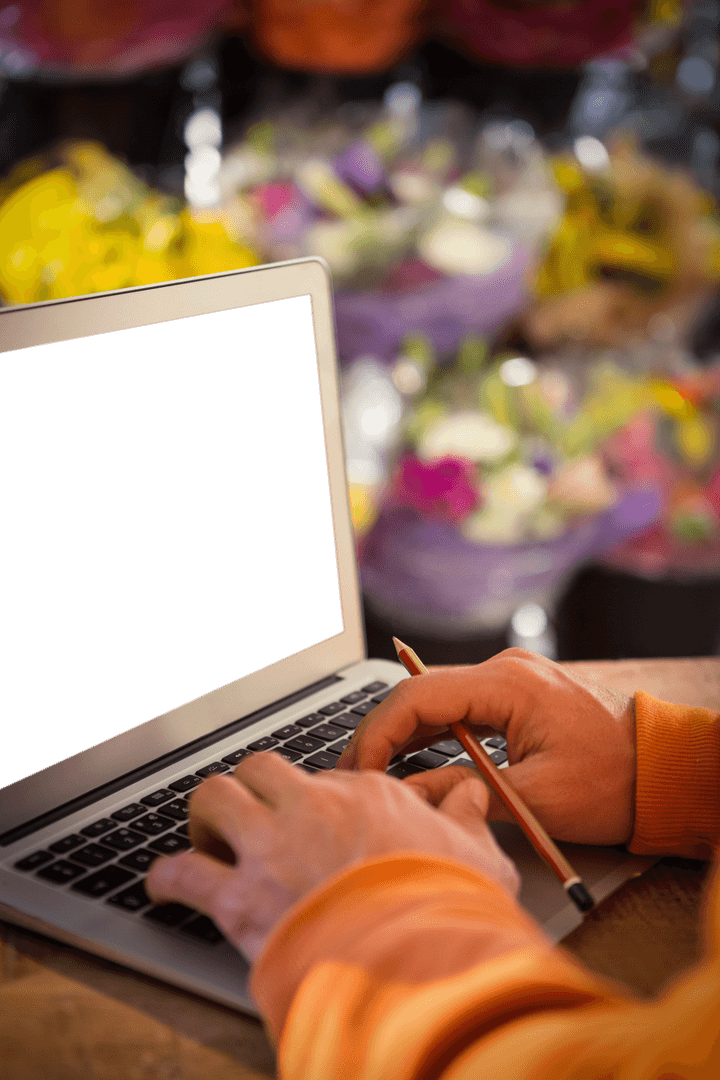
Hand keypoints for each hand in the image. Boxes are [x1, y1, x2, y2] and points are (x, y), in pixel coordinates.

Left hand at [145, 751, 519, 963]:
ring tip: (208, 840)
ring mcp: (271, 848)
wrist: (418, 965)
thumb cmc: (450, 910)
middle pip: (259, 769)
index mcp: (365, 796)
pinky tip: (165, 887)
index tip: (312, 822)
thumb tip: (470, 792)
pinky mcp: (240, 899)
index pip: (326, 779)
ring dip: (206, 818)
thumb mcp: (479, 857)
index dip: (314, 801)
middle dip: (249, 790)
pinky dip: (168, 878)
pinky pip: (182, 873)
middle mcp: (312, 807)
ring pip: (215, 797)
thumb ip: (469, 819)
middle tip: (250, 819)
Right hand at [335, 649, 636, 846]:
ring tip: (367, 775)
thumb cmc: (613, 781)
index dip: (377, 733)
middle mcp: (503, 671)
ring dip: (398, 736)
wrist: (663, 770)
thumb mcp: (535, 798)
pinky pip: (454, 711)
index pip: (419, 695)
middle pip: (418, 694)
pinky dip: (426, 736)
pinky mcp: (511, 698)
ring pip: (432, 701)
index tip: (358, 772)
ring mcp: (507, 681)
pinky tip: (403, 763)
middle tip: (350, 778)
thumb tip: (402, 796)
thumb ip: (462, 794)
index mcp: (508, 684)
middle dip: (378, 735)